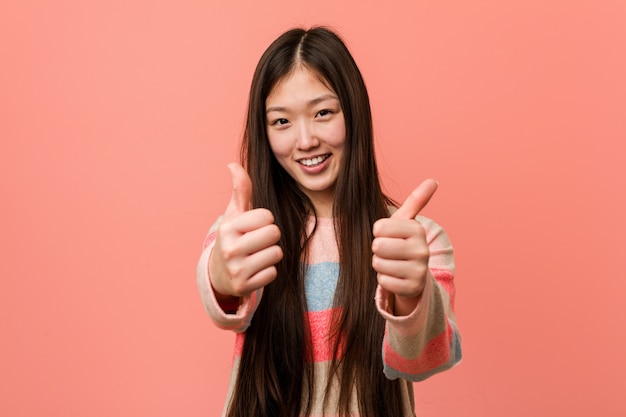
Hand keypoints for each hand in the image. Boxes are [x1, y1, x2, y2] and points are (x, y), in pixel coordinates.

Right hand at [209, 163, 282, 299]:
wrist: (219, 273)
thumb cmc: (234, 237)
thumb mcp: (235, 214)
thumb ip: (240, 189)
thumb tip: (233, 164)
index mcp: (228, 228)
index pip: (267, 216)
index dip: (265, 220)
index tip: (253, 227)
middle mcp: (230, 249)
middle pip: (274, 234)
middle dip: (270, 236)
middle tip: (256, 242)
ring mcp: (236, 270)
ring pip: (276, 253)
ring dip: (271, 254)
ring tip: (256, 255)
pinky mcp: (244, 287)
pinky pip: (273, 273)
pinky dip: (268, 272)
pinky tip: (255, 270)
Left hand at [372, 179, 437, 314]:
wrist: (415, 275)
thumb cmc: (403, 243)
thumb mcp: (406, 222)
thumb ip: (416, 200)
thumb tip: (433, 180)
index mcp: (417, 230)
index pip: (379, 228)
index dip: (378, 232)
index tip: (388, 235)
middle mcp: (422, 249)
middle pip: (378, 246)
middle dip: (378, 249)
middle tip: (389, 251)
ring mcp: (419, 270)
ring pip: (378, 264)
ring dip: (380, 264)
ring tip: (392, 263)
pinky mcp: (412, 288)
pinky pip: (383, 281)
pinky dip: (384, 279)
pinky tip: (395, 276)